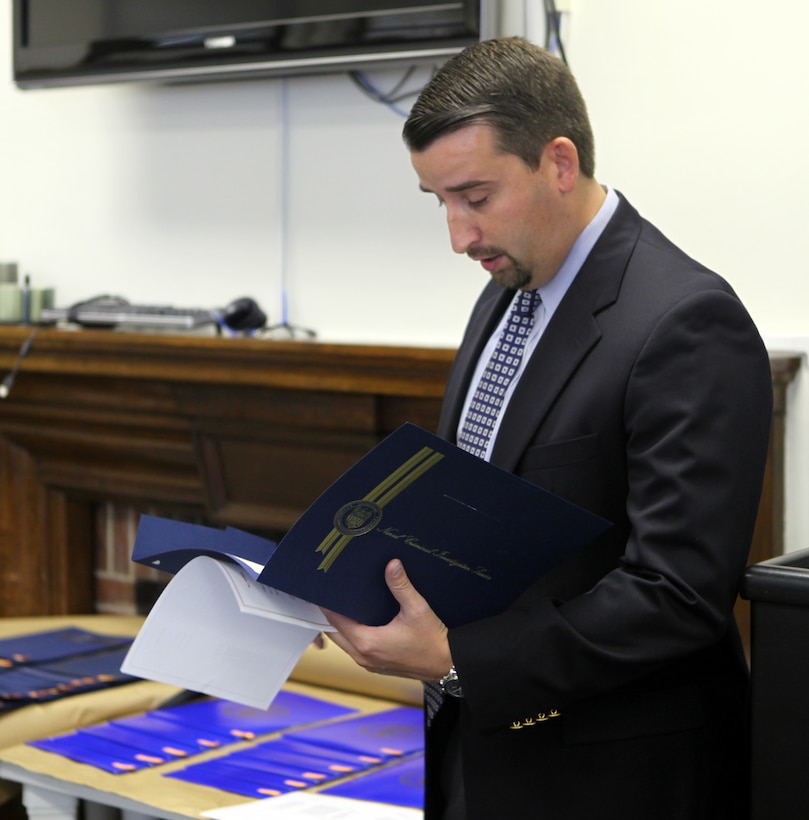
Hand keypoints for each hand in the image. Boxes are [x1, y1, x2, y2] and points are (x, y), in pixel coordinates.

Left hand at [322, 558, 452, 681]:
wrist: (447, 663)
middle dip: (330, 615)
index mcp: (367, 642)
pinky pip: (354, 649)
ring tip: (343, 604)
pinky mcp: (376, 666)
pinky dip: (350, 635)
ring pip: (343, 642)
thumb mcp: (417, 609)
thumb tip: (392, 565)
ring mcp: (368, 663)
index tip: (323, 589)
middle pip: (334, 633)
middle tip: (331, 594)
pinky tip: (359, 620)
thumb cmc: (432, 640)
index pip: (335, 621)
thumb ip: (401, 586)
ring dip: (340, 626)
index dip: (327, 605)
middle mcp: (363, 656)